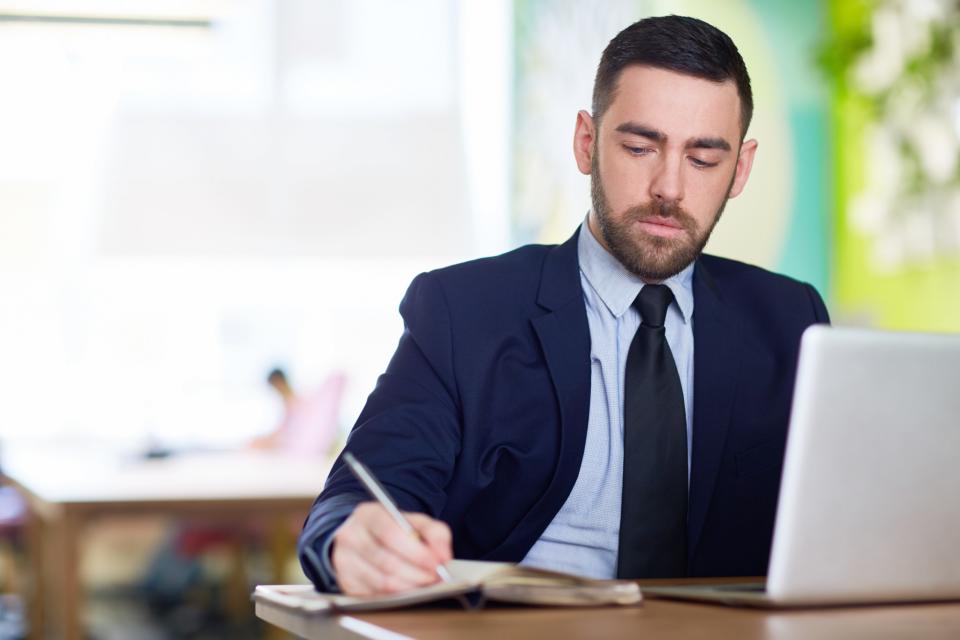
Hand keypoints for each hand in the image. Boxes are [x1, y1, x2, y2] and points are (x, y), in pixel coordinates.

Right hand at [331, 501, 452, 595]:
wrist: (363, 537)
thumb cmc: (391, 529)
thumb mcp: (414, 521)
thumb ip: (435, 533)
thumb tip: (443, 556)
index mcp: (367, 514)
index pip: (391, 534)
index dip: (417, 552)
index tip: (437, 563)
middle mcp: (351, 536)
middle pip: (387, 562)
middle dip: (417, 573)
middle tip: (435, 577)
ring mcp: (345, 561)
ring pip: (382, 582)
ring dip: (410, 587)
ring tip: (426, 584)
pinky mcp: (346, 582)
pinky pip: (375, 595)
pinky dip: (397, 595)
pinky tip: (408, 589)